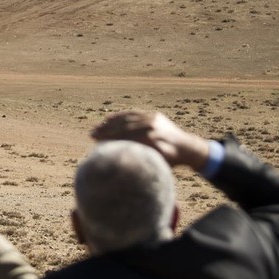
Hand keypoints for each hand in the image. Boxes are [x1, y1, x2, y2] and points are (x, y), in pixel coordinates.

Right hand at [91, 110, 208, 169]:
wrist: (187, 147)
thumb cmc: (171, 161)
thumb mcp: (157, 165)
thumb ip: (141, 162)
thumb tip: (121, 162)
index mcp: (153, 142)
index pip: (126, 139)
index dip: (111, 140)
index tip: (97, 144)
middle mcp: (153, 128)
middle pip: (124, 128)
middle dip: (106, 131)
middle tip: (91, 134)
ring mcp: (154, 119)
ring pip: (127, 119)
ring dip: (110, 123)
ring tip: (96, 128)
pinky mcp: (154, 114)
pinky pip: (134, 114)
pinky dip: (120, 116)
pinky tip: (108, 119)